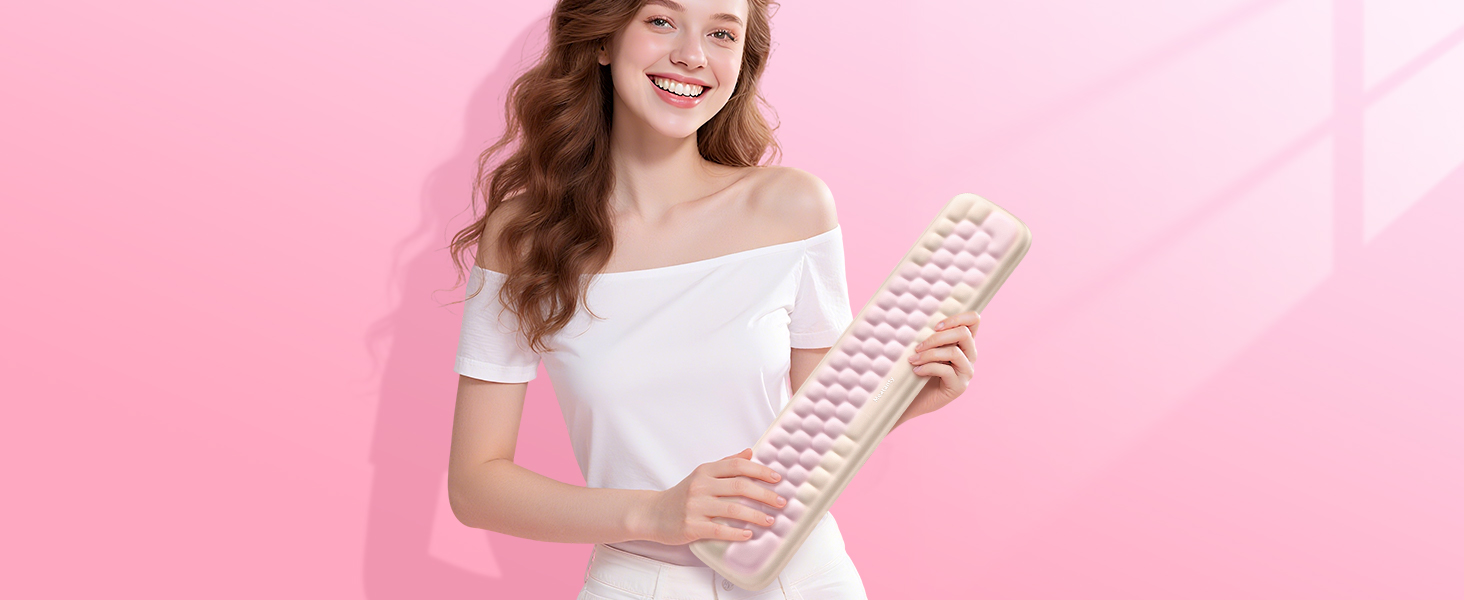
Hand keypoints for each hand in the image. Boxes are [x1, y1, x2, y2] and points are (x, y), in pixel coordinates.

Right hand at [634, 448, 787, 545]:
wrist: (653, 514)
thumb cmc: (682, 495)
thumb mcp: (702, 475)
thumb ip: (726, 464)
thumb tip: (750, 452)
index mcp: (705, 472)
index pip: (737, 466)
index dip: (760, 471)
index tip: (777, 478)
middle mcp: (700, 486)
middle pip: (739, 486)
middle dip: (764, 494)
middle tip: (781, 502)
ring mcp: (695, 506)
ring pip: (733, 509)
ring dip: (756, 515)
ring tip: (770, 520)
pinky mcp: (691, 526)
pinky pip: (719, 530)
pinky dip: (737, 533)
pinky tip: (749, 534)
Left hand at [901, 311, 980, 423]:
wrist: (911, 399)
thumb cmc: (916, 370)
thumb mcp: (924, 349)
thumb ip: (929, 335)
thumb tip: (918, 319)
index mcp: (963, 342)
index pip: (974, 320)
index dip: (958, 317)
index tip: (935, 326)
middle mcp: (969, 355)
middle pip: (964, 334)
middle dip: (937, 337)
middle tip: (918, 345)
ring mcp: (966, 371)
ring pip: (954, 352)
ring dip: (929, 353)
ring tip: (913, 359)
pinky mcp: (959, 386)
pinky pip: (946, 370)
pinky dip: (928, 368)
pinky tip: (916, 371)